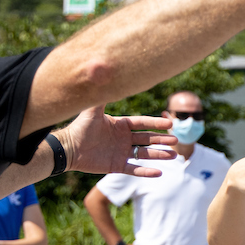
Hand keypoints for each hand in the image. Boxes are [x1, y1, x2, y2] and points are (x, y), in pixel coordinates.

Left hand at [56, 105, 176, 178]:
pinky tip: (159, 173)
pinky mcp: (116, 166)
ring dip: (159, 155)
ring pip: (144, 154)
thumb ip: (101, 95)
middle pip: (147, 139)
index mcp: (121, 125)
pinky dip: (146, 171)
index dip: (156, 123)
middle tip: (176, 140)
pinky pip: (134, 169)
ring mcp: (121, 152)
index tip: (169, 123)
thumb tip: (103, 71)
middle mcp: (123, 138)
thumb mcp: (92, 110)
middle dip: (162, 140)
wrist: (68, 148)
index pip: (143, 123)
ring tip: (173, 156)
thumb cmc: (79, 127)